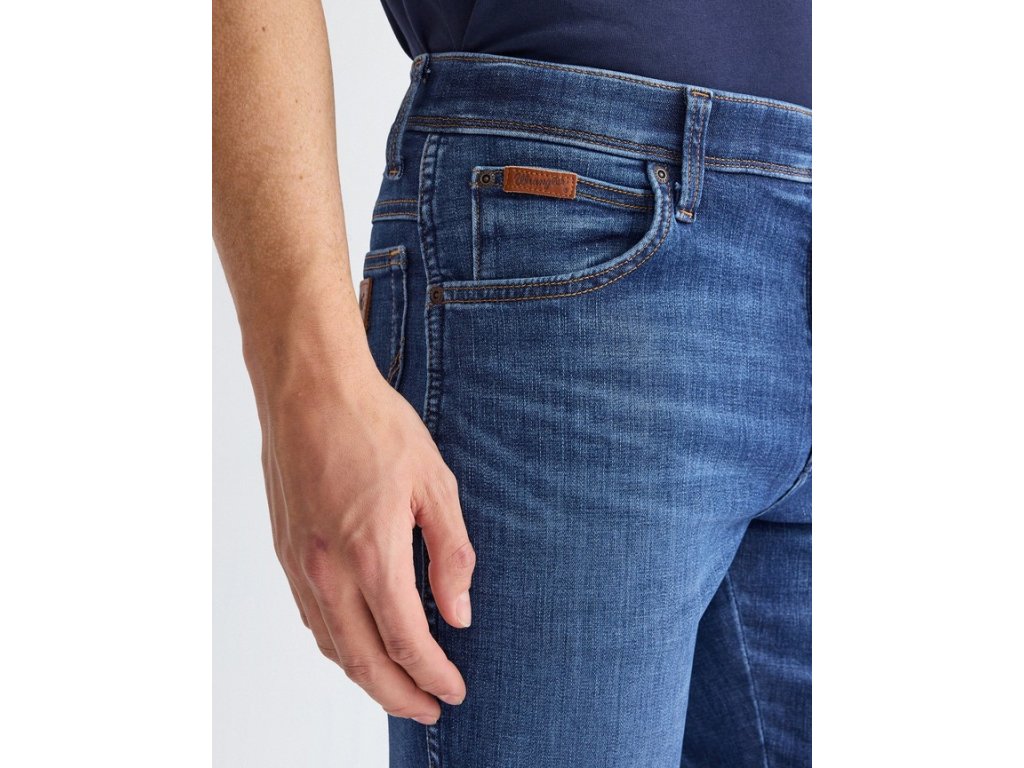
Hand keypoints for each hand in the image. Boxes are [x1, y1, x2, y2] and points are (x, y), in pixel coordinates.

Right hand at [259, 362, 474, 723]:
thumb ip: (451, 554)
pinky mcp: (285, 550)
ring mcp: (299, 562)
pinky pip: (311, 617)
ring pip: (331, 645)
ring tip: (397, 687)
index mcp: (370, 552)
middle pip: (361, 661)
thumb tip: (460, 613)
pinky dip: (338, 644)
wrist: (309, 386)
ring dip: (365, 676)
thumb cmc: (374, 425)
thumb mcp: (435, 483)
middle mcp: (327, 568)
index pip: (405, 641)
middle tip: (428, 709)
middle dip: (397, 696)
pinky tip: (359, 641)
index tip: (454, 690)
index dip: (432, 675)